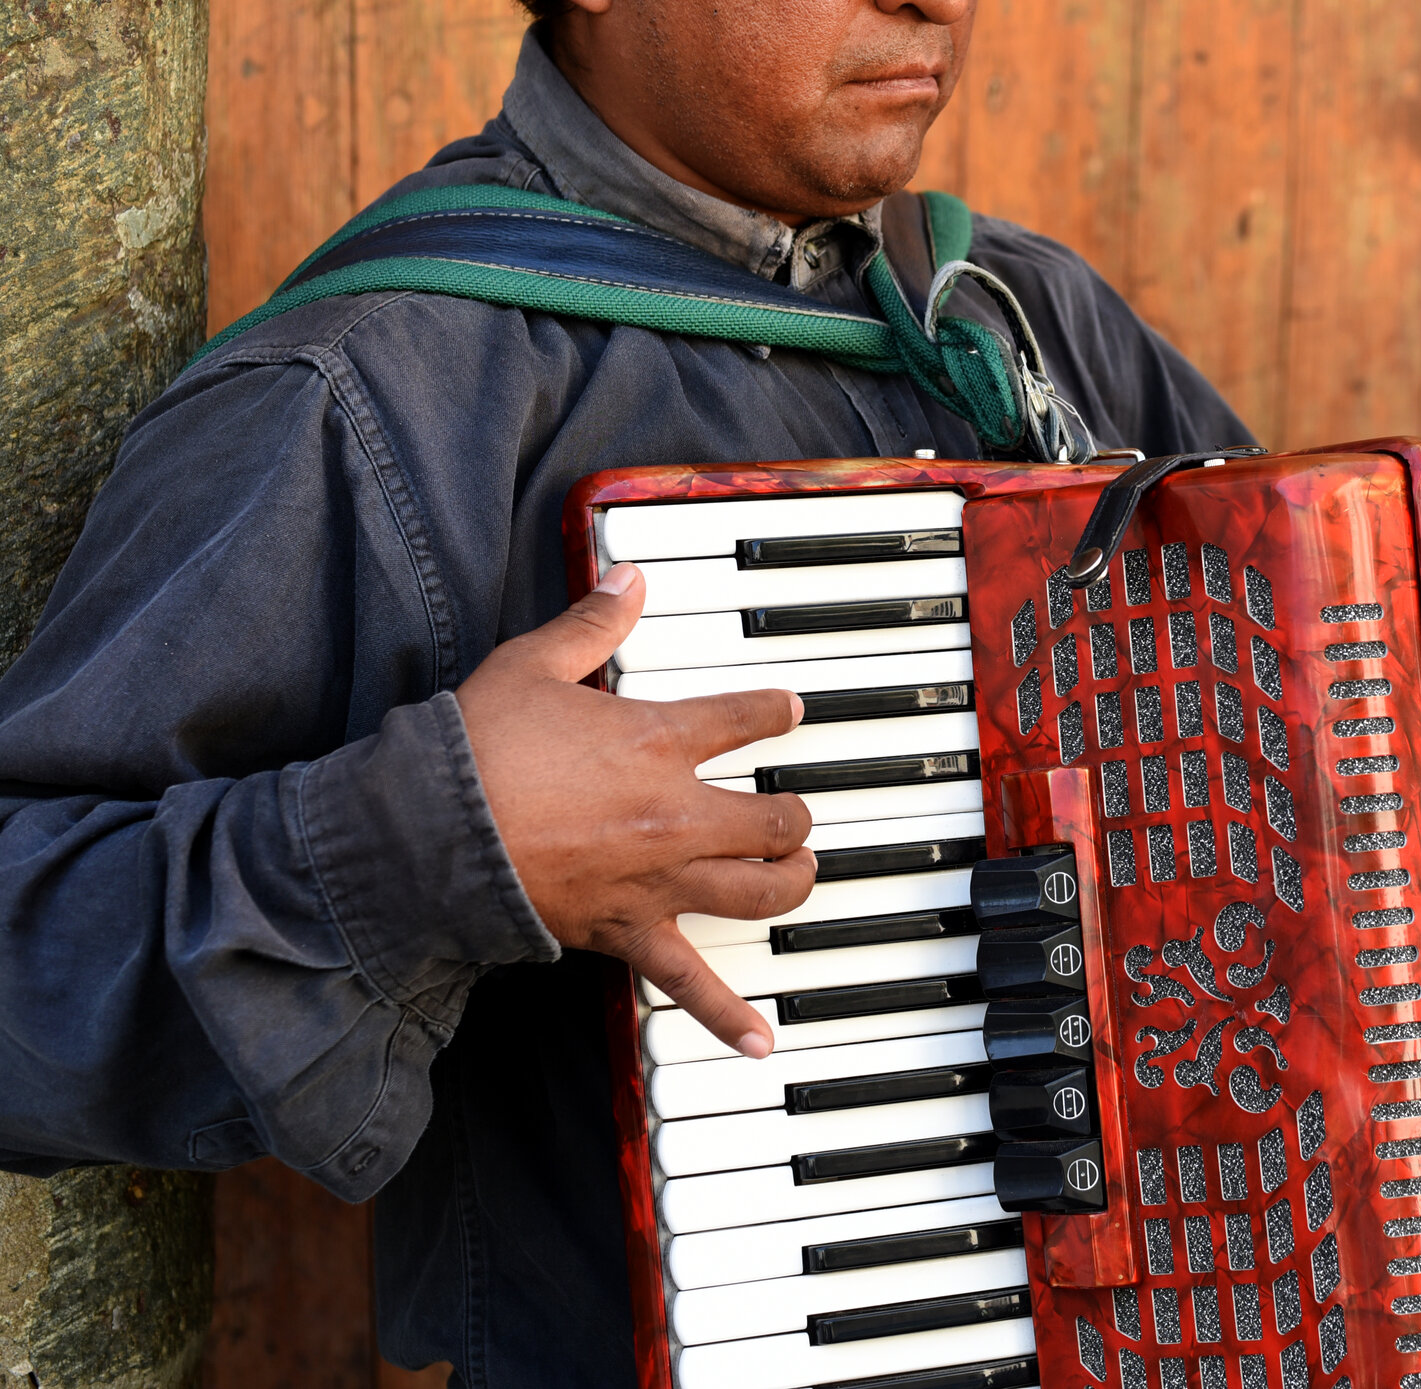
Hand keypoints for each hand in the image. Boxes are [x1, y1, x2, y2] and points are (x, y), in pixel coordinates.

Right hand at [456, 562, 814, 1058]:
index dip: (777, 712)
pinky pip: (690, 985)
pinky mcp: (626, 932)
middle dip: (796, 818)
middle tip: (794, 815)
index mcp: (658, 741)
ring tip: (797, 876)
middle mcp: (676, 814)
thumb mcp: (531, 665)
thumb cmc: (471, 750)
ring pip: (762, 893)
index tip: (789, 712)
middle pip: (778, 820)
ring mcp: (657, 881)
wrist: (424, 835)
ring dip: (790, 885)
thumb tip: (628, 578)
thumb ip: (590, 621)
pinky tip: (762, 1042)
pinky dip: (730, 1017)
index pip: (747, 719)